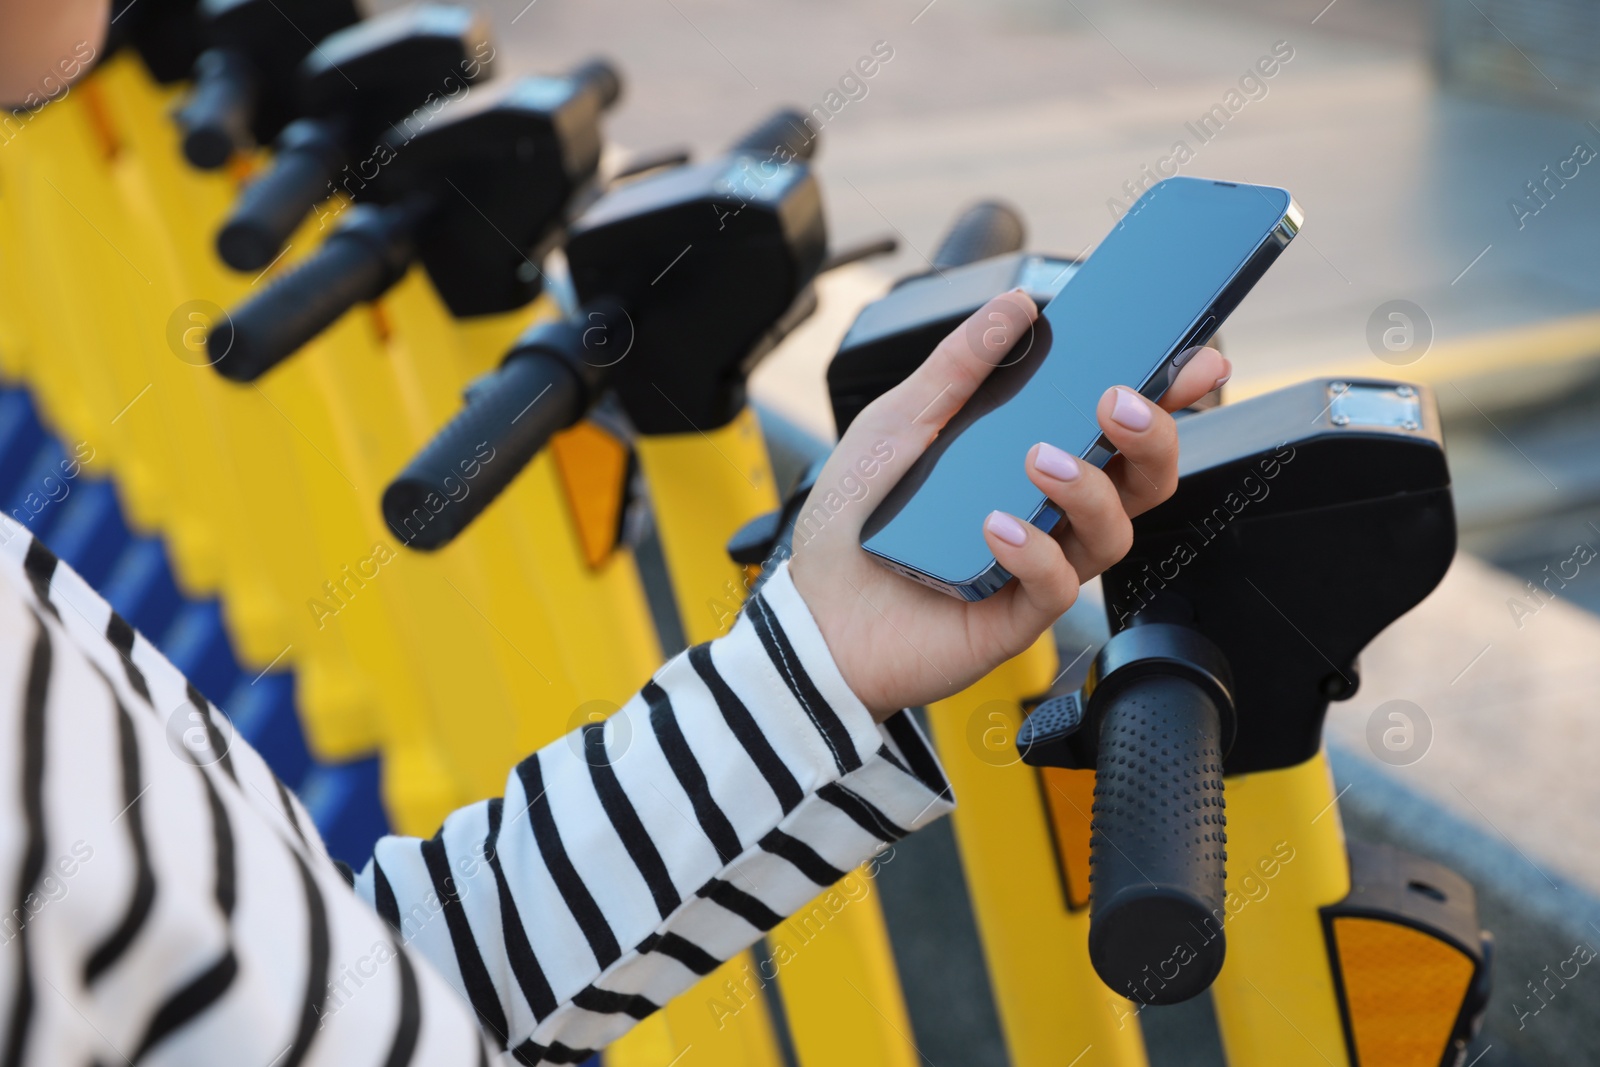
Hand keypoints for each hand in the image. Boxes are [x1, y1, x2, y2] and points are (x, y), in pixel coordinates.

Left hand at [789, 289, 1228, 717]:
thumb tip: (1020, 306)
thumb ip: (959, 366)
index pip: (1117, 424)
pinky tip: (993, 527)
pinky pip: (1058, 583)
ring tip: (1040, 459)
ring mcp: (1038, 563)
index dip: (1169, 392)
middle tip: (1120, 403)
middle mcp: (1048, 510)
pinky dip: (1032, 549)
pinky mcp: (1017, 613)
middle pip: (1143, 477)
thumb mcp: (899, 422)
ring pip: (1115, 529)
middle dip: (1152, 435)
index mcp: (1031, 455)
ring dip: (1090, 486)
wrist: (813, 612)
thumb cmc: (855, 520)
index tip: (1197, 359)